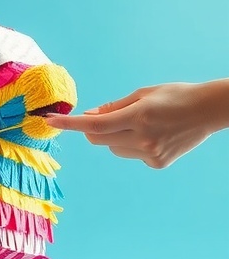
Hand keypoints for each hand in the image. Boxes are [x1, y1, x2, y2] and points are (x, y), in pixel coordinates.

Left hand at [43, 83, 225, 168]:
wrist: (208, 111)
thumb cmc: (175, 96)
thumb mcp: (143, 94)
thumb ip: (114, 107)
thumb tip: (89, 116)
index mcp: (138, 116)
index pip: (94, 124)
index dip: (69, 124)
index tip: (50, 121)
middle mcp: (142, 138)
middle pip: (99, 139)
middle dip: (94, 129)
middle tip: (107, 117)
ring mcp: (150, 154)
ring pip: (114, 148)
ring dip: (116, 137)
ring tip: (142, 124)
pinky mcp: (156, 163)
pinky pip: (131, 155)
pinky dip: (134, 145)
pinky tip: (155, 136)